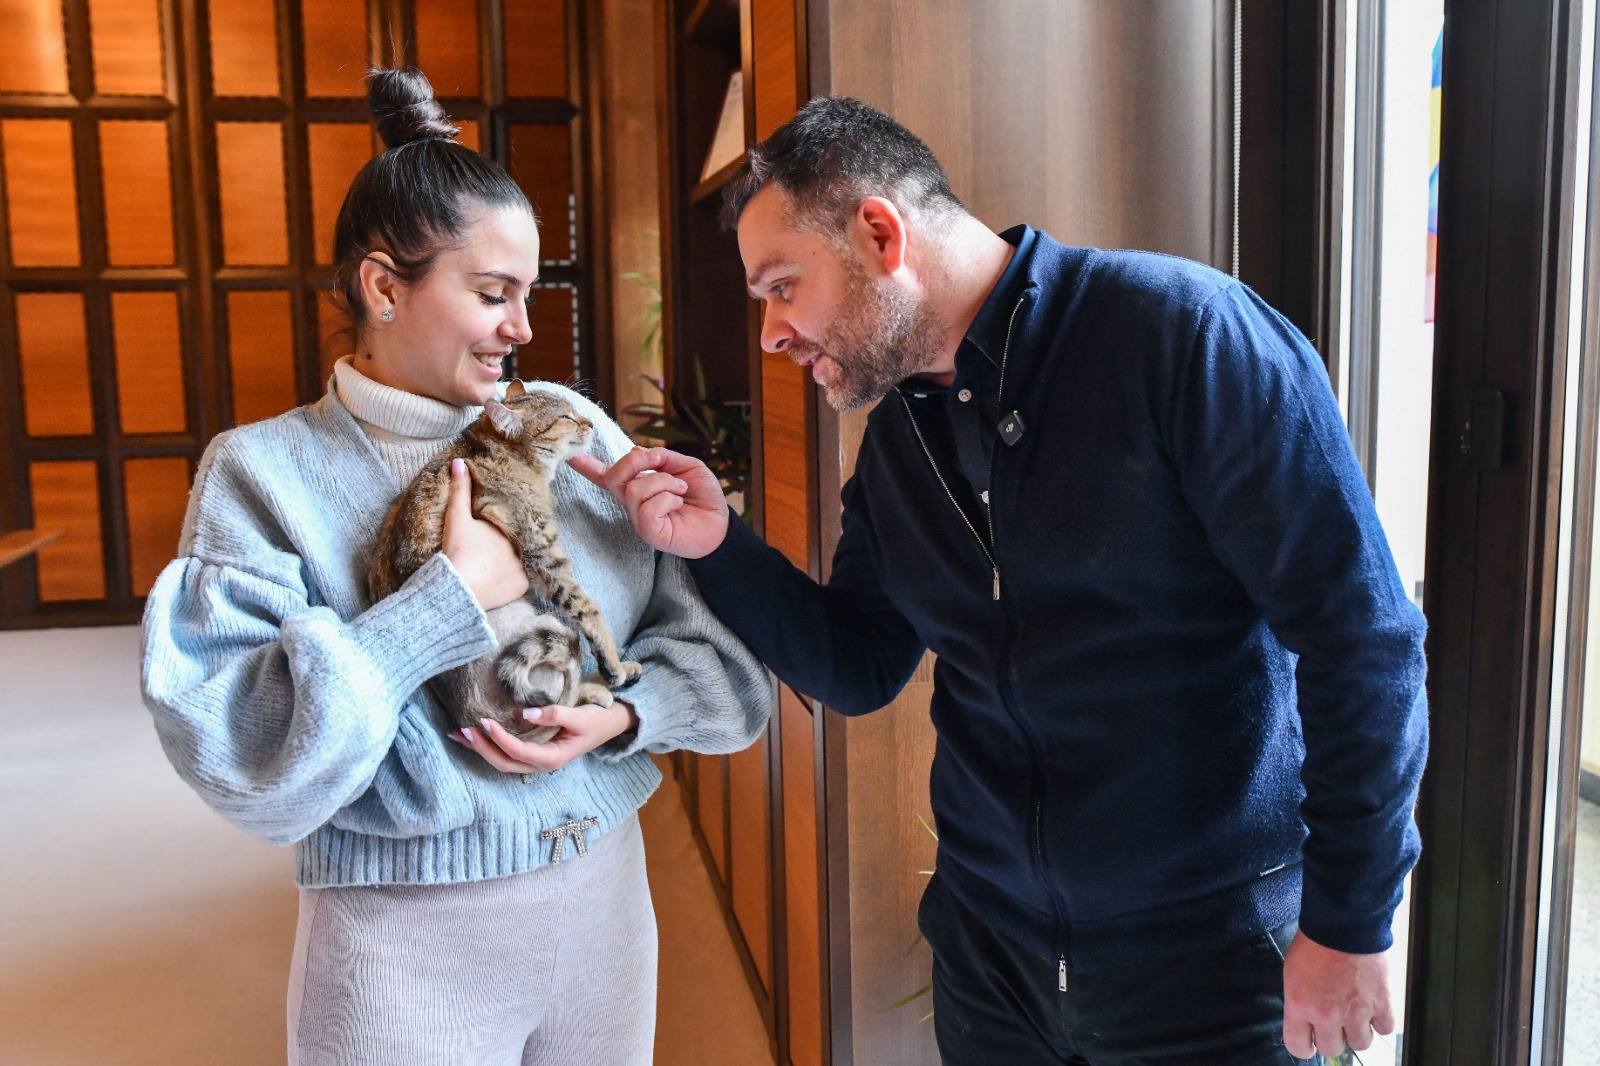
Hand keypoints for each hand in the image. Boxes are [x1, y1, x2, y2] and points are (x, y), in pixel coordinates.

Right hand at [442, 457, 528, 609]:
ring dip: (511, 563)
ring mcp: (524, 569)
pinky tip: (499, 580)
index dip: (501, 526)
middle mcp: (522, 547)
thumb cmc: (459, 549)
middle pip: (515, 544)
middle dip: (507, 545)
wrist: (459, 586)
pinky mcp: (522, 588)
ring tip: (494, 566)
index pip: (508, 525)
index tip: (492, 532)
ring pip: (519, 563)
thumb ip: (460, 490)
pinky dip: (511, 582)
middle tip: (491, 551)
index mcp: (509, 528)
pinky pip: (520, 583)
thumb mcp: (458, 517)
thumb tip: (460, 461)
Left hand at [446, 700, 638, 773]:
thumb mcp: (581, 715)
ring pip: (502, 761)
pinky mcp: (534, 753)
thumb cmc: (597, 719)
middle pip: (504, 762)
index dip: (499, 739)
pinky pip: (507, 754)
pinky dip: (488, 746)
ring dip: (480, 749)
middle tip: (462, 730)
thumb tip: (525, 714)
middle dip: (481, 748)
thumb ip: (555, 714)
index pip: (518, 751)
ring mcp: (536, 761)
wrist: (610, 725)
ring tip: (458, 735)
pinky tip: (475, 736)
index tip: (484, 721)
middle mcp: (541, 764)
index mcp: (552, 758)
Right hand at [569, 447, 728, 558]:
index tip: (569, 454)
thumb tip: (641, 452)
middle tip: (659, 461)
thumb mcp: (685, 466)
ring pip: (634, 489)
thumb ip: (662, 457)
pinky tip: (678, 503)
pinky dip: (668, 498)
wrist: (721, 524)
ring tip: (680, 491)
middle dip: (635, 461)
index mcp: (638, 486)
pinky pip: (648, 507)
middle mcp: (633, 503)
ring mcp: (638, 519)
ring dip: (664, 482)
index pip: (606, 476)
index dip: (586, 466)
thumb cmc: (702, 497)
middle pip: (614, 476)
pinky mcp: (648, 532)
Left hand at [1282, 930, 1394, 1058]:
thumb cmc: (1317, 941)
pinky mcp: (1381, 1005)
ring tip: (1356, 1013)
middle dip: (1333, 1037)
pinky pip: (1385, 1029)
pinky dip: (1381, 1021)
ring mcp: (1356, 1012)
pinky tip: (1374, 1007)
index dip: (1304, 1046)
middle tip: (1335, 1023)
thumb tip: (1305, 1019)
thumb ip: (1299, 1000)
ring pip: (1360, 1044)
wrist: (1345, 922)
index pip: (1298, 1046)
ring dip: (1358, 1031)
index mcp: (1299, 1004)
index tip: (1309, 1043)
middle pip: (1332, 1049)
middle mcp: (1327, 1014)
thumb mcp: (1293, 972)